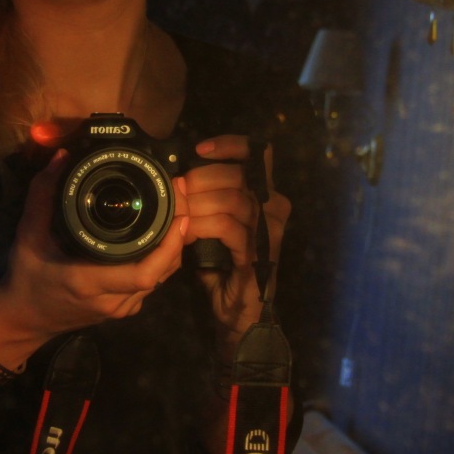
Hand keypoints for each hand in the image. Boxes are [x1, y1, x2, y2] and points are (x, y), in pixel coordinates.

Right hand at [0, 150, 188, 343]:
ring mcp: (121, 308)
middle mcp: (112, 299)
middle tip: (180, 196)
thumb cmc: (26, 276)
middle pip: (162, 271)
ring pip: (162, 277)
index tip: (180, 214)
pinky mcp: (125, 309)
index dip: (169, 246)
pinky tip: (165, 232)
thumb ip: (44, 195)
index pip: (145, 273)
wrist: (25, 319)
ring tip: (177, 207)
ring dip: (174, 245)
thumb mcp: (28, 234)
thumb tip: (63, 157)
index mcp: (90, 282)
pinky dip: (164, 257)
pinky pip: (153, 282)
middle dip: (178, 235)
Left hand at [176, 135, 291, 350]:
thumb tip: (181, 177)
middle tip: (177, 190)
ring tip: (177, 213)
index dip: (229, 145)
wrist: (236, 308)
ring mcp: (271, 230)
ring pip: (232, 199)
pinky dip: (201, 227)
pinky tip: (186, 233)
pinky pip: (228, 227)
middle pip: (238, 174)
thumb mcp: (214, 223)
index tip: (200, 150)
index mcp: (266, 194)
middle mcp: (275, 207)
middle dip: (201, 179)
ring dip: (197, 204)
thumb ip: (207, 198)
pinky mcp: (260, 252)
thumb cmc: (224, 263)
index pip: (259, 153)